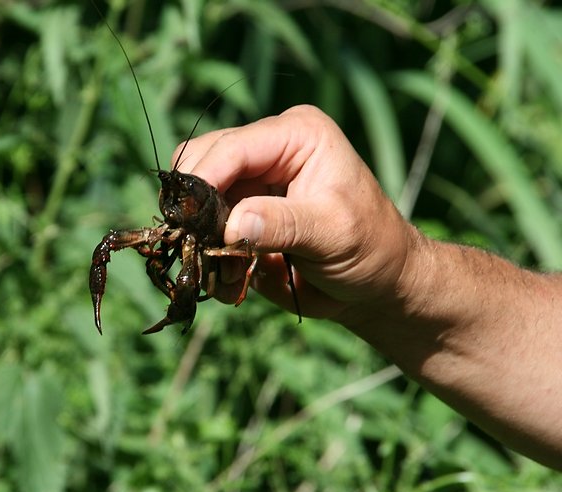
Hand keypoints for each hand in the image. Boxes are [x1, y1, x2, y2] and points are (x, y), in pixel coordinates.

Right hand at [173, 105, 417, 319]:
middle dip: (196, 208)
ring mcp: (252, 181)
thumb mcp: (333, 233)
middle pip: (202, 162)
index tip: (186, 221)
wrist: (378, 284)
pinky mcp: (241, 212)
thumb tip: (231, 226)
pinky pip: (204, 229)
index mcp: (296, 134)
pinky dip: (207, 255)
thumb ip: (283, 224)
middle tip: (198, 247)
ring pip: (195, 198)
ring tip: (221, 272)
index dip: (204, 180)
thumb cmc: (372, 248)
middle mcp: (269, 149)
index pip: (233, 147)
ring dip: (199, 236)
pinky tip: (229, 280)